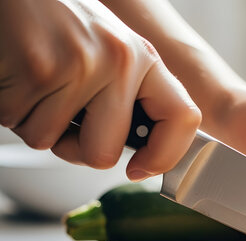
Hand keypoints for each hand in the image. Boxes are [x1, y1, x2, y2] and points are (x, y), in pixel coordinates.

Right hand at [0, 0, 199, 180]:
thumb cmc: (59, 21)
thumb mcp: (111, 49)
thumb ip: (131, 94)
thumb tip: (144, 150)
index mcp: (143, 58)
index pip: (183, 118)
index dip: (165, 156)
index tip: (140, 168)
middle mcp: (119, 61)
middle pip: (103, 154)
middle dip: (76, 149)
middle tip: (64, 120)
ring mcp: (78, 66)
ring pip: (50, 142)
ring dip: (35, 123)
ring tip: (37, 84)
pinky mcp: (36, 70)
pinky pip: (18, 123)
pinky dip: (10, 110)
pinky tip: (17, 77)